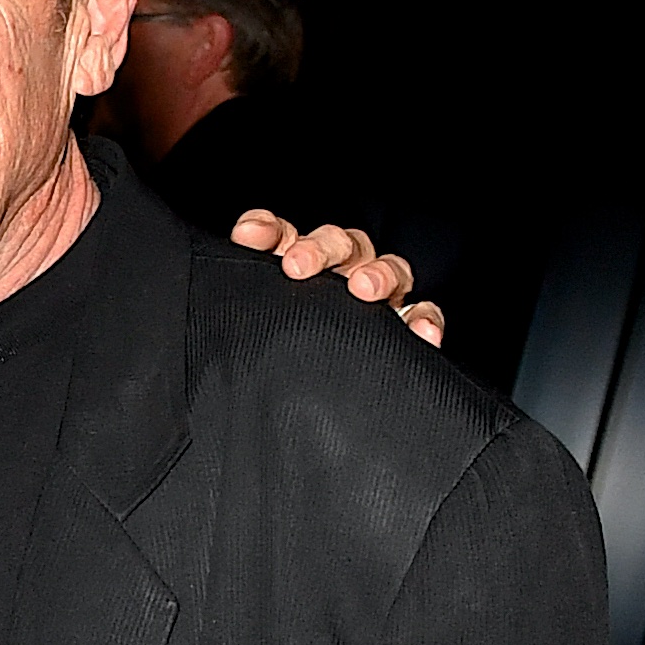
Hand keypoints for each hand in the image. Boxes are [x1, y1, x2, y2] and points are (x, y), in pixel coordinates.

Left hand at [233, 211, 442, 348]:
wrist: (311, 414)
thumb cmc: (275, 359)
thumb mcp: (249, 330)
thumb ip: (235, 304)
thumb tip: (220, 273)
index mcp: (296, 269)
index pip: (283, 236)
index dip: (267, 229)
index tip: (248, 236)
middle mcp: (338, 276)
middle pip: (339, 244)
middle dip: (320, 249)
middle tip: (298, 267)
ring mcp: (376, 300)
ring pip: (388, 268)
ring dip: (377, 273)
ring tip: (364, 290)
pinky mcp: (406, 329)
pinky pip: (423, 314)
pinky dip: (424, 318)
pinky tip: (419, 331)